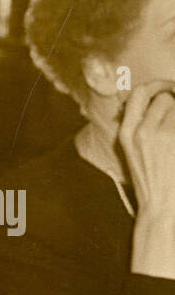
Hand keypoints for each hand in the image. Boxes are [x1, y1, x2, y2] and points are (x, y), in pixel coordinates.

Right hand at [118, 80, 174, 278]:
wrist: (162, 208)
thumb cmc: (152, 182)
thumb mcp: (133, 153)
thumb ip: (138, 126)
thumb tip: (153, 99)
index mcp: (126, 133)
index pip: (140, 93)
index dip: (158, 86)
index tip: (169, 88)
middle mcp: (140, 132)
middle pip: (165, 97)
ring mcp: (161, 136)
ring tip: (173, 136)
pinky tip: (174, 145)